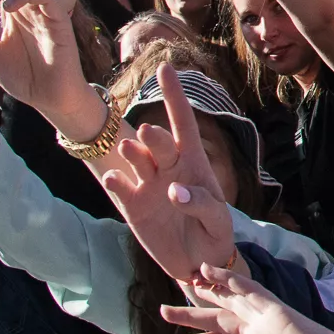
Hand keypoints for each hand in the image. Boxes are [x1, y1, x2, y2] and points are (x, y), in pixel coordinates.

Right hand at [101, 63, 236, 281]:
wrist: (198, 265)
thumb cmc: (213, 233)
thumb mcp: (218, 221)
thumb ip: (203, 205)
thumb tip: (176, 190)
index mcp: (194, 164)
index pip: (184, 124)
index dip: (175, 97)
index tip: (165, 68)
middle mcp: (168, 168)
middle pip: (160, 143)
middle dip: (154, 137)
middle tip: (148, 134)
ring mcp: (148, 185)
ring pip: (137, 160)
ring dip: (132, 152)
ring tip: (130, 148)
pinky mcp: (133, 207)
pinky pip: (122, 189)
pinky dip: (117, 183)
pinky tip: (114, 180)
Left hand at [161, 264, 333, 333]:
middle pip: (221, 322)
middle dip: (192, 316)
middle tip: (164, 312)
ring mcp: (271, 325)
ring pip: (232, 303)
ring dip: (208, 291)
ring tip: (183, 281)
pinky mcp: (280, 316)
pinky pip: (252, 293)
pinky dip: (231, 281)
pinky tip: (211, 272)